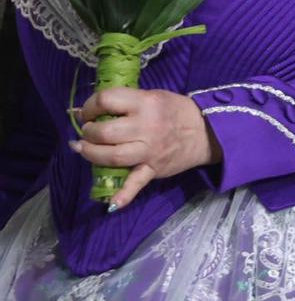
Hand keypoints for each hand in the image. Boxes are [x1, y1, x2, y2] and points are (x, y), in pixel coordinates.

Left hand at [72, 88, 221, 210]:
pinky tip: (110, 203)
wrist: (206, 131)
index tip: (88, 113)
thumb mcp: (152, 97)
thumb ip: (123, 103)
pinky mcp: (154, 169)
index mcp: (145, 103)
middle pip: (105, 132)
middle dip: (88, 132)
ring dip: (91, 154)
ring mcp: (150, 151)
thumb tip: (83, 111)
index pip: (107, 100)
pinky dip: (124, 194)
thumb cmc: (175, 110)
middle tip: (88, 132)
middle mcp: (146, 127)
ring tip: (84, 149)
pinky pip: (137, 183)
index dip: (90, 106)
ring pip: (112, 156)